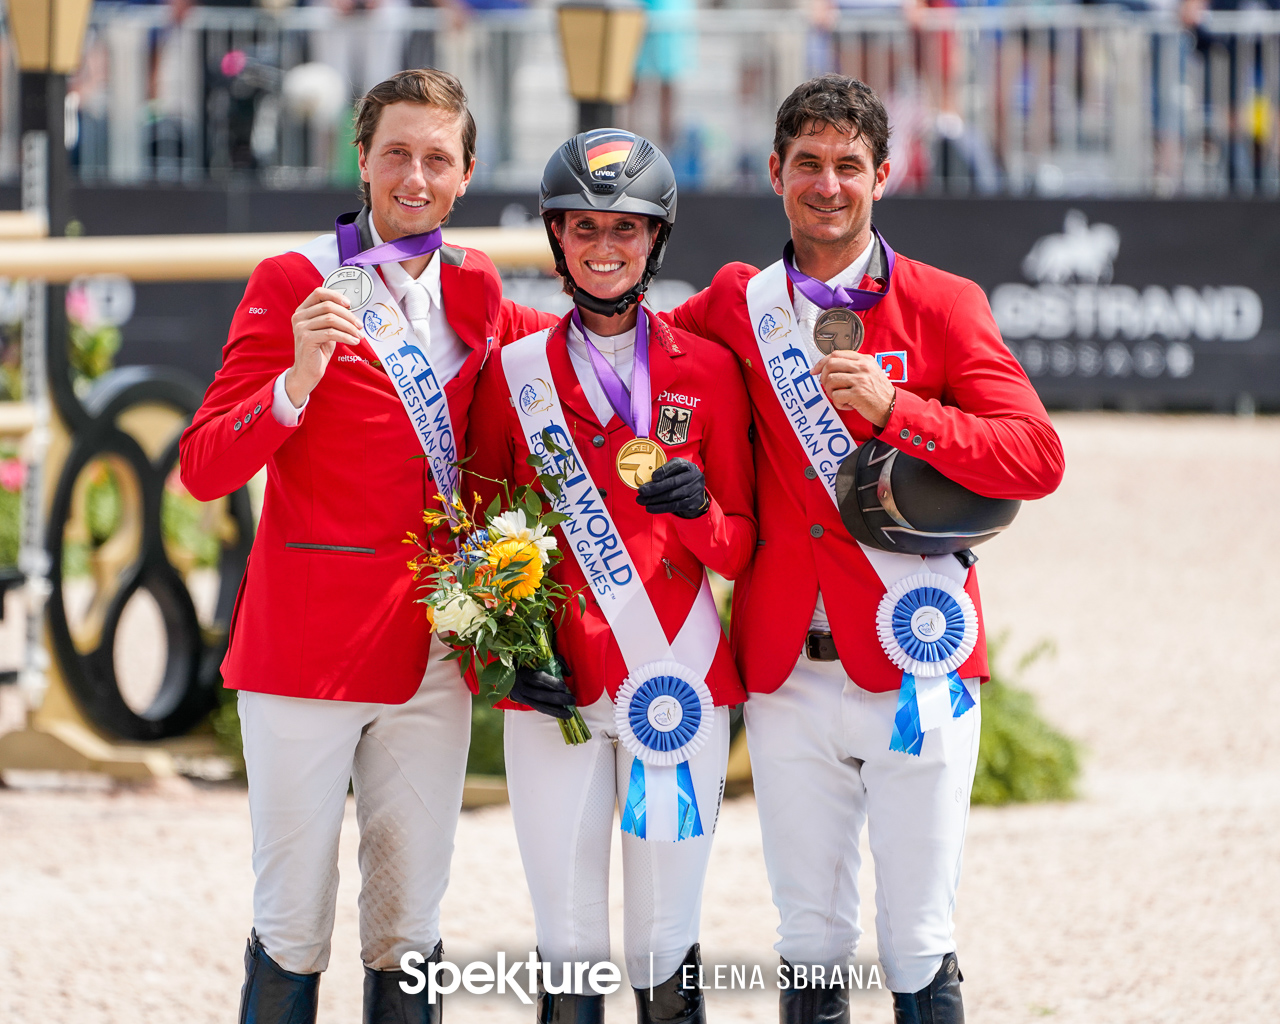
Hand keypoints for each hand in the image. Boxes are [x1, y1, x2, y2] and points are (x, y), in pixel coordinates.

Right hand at [284, 287, 363, 406]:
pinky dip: (346, 337)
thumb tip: (351, 310)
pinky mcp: (306, 339)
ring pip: (331, 319)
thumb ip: (333, 318)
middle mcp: (299, 316)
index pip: (319, 293)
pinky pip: (331, 333)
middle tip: (359, 325)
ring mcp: (301, 327)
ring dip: (349, 327)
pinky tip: (354, 341)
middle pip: (328, 306)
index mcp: (302, 311)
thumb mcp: (326, 330)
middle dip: (348, 315)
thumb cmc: (318, 350)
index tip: (350, 304)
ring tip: (359, 335)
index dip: (336, 295)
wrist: (307, 371)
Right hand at [509, 661, 576, 719]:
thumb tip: (569, 674)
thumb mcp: (539, 657)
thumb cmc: (526, 663)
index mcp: (523, 673)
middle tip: (572, 700)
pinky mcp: (524, 702)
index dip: (551, 683)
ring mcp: (522, 697)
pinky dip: (550, 711)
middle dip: (557, 699)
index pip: (537, 679)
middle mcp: (521, 687)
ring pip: (539, 706)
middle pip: (540, 695)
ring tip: (569, 714)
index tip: (564, 687)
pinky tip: (561, 714)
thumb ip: (556, 661)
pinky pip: (538, 708)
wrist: (506, 674)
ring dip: (556, 710)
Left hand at [636, 458, 708, 518]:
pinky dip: (660, 508)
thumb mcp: (675, 471)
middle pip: (672, 482)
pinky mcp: (693, 503)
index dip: (664, 471)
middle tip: (641, 491)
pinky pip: (674, 506)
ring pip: (671, 496)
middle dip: (654, 488)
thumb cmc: (680, 478)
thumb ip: (663, 473)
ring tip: (641, 501)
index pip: (676, 465)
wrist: (696, 492)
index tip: (653, 477)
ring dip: (654, 499)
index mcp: (687, 465)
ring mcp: (695, 490)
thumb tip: (646, 482)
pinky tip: (650, 508)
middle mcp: (693, 476)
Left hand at [812, 351, 894, 426]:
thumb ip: (854, 366)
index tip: (815, 371)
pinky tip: (847, 405)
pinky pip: (835, 396)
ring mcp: (860, 380)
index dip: (821, 362)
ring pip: (830, 380)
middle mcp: (863, 367)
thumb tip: (828, 368)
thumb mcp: (871, 372)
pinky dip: (838, 403)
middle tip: (827, 387)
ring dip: (830, 392)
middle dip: (823, 377)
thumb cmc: (879, 392)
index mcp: (864, 360)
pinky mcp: (858, 394)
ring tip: (840, 397)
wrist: (892, 407)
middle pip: (830, 365)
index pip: (836, 354)